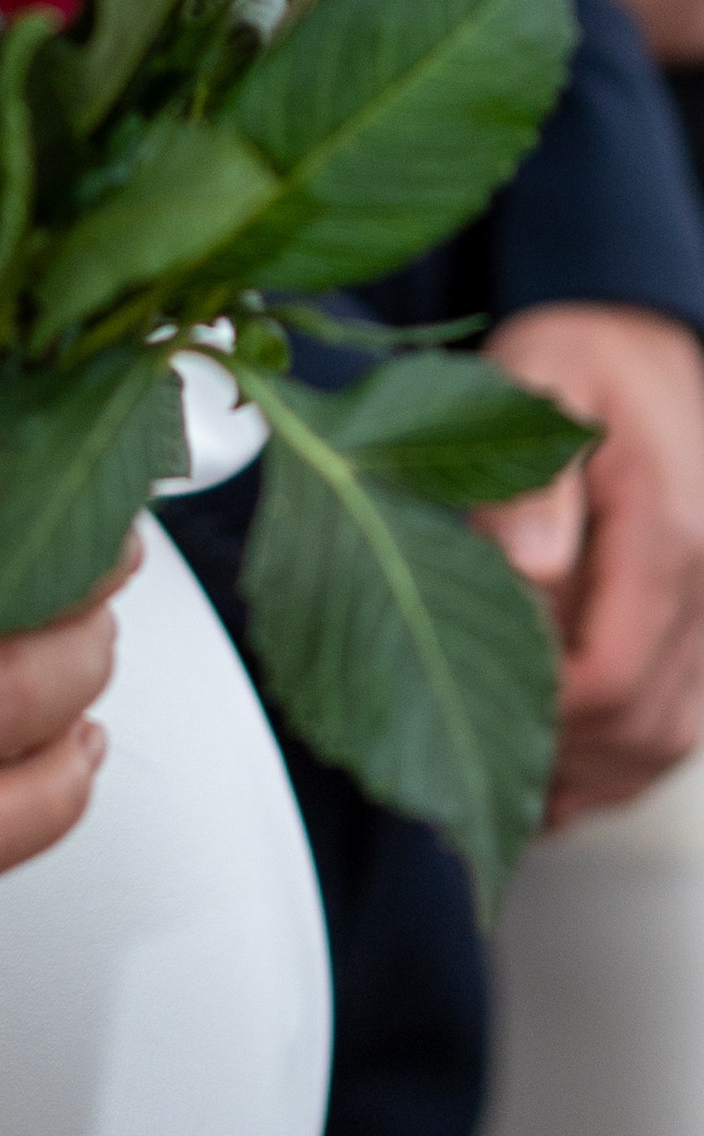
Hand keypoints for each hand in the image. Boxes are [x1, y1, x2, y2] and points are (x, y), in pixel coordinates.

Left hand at [484, 303, 703, 823]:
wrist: (654, 351)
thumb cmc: (586, 362)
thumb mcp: (541, 373)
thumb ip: (530, 472)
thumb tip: (529, 566)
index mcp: (667, 532)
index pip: (605, 674)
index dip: (533, 717)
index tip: (460, 712)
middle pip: (635, 725)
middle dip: (548, 755)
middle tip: (456, 754)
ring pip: (664, 743)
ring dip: (585, 776)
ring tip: (497, 781)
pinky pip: (679, 728)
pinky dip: (618, 766)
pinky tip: (554, 783)